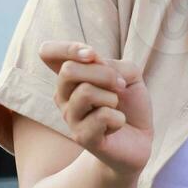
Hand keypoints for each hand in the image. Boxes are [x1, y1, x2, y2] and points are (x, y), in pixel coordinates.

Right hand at [39, 40, 153, 179]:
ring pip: (85, 92)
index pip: (47, 52)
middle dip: (103, 73)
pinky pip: (102, 116)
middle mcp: (63, 95)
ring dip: (112, 96)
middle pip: (68, 70)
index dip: (67, 48)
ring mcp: (70, 117)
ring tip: (117, 107)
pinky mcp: (81, 138)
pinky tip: (116, 126)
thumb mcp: (128, 74)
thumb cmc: (130, 103)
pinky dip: (118, 118)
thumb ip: (111, 64)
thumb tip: (94, 68)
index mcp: (71, 76)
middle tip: (120, 85)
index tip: (91, 54)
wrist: (140, 139)